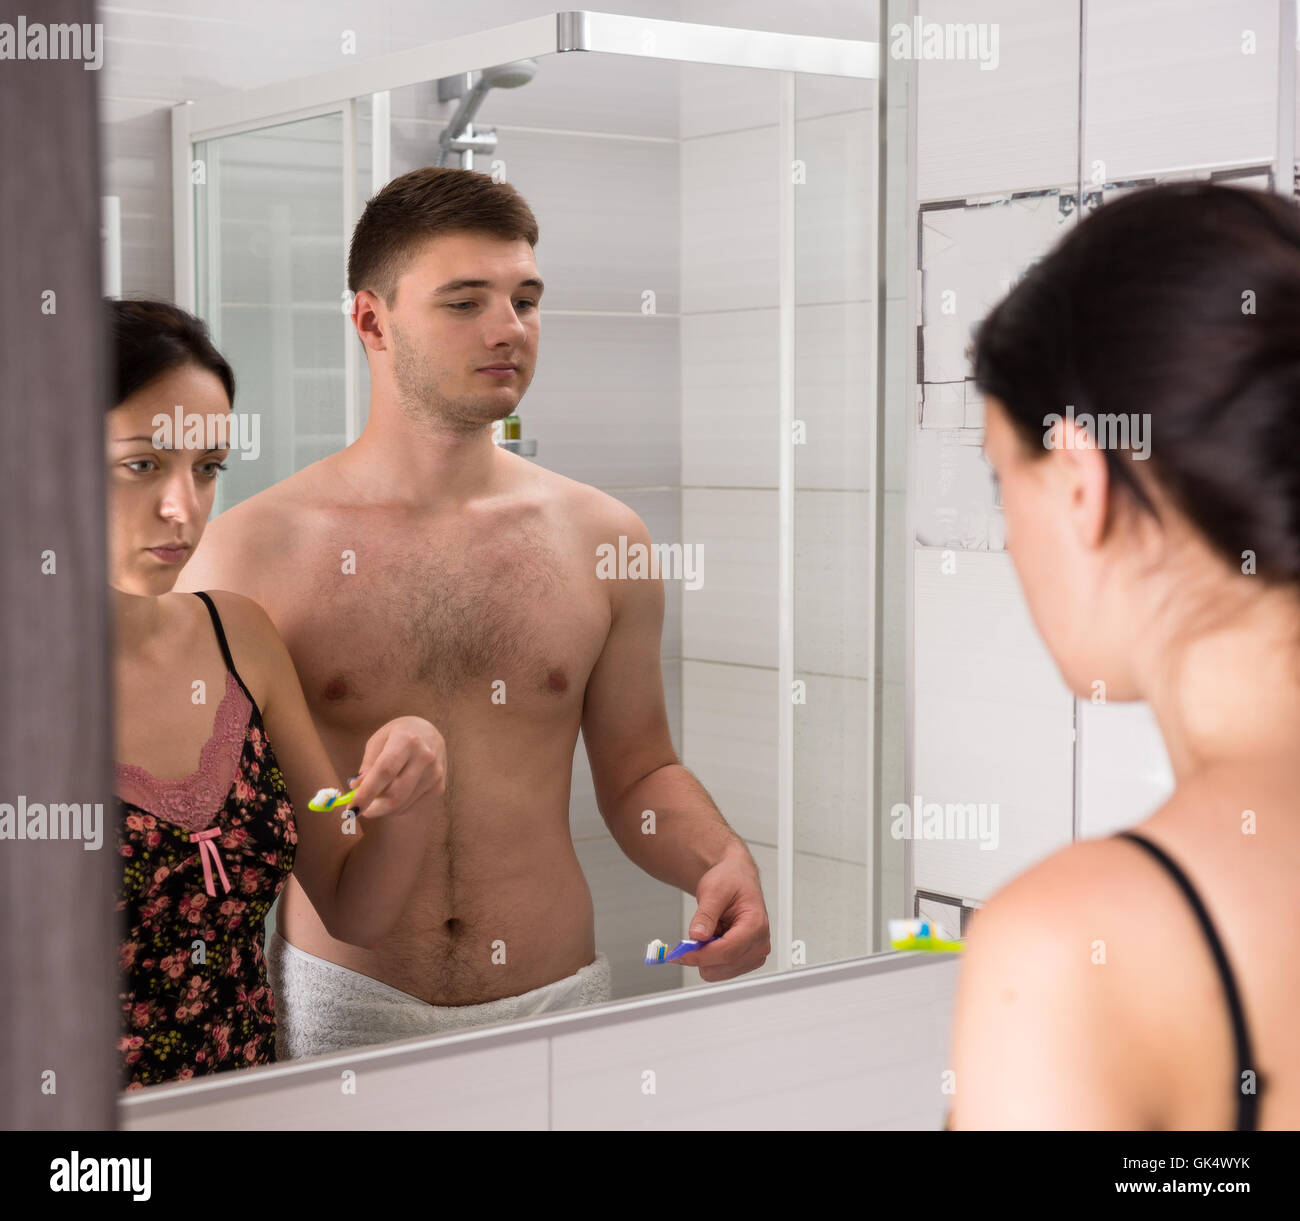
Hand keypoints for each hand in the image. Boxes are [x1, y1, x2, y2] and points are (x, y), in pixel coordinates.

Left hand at [347, 716, 446, 819]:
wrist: (429, 733)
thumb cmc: (398, 736)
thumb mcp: (378, 741)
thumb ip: (368, 765)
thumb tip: (357, 788)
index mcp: (407, 740)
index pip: (385, 771)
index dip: (366, 793)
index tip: (351, 809)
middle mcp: (425, 757)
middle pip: (396, 794)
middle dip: (373, 808)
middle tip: (359, 810)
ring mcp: (435, 774)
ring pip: (402, 804)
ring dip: (384, 807)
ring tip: (378, 794)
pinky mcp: (439, 787)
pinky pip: (411, 806)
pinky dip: (397, 806)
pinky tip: (395, 792)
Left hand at [674, 847, 770, 980]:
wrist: (736, 880)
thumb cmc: (731, 881)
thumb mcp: (713, 890)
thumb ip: (705, 915)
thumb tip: (697, 936)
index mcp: (756, 924)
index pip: (727, 951)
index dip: (701, 955)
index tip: (680, 954)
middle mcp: (760, 943)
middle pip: (723, 965)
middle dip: (701, 955)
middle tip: (688, 938)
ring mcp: (755, 955)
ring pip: (720, 972)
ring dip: (706, 956)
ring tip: (710, 932)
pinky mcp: (746, 961)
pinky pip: (720, 971)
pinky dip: (710, 959)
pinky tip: (713, 940)